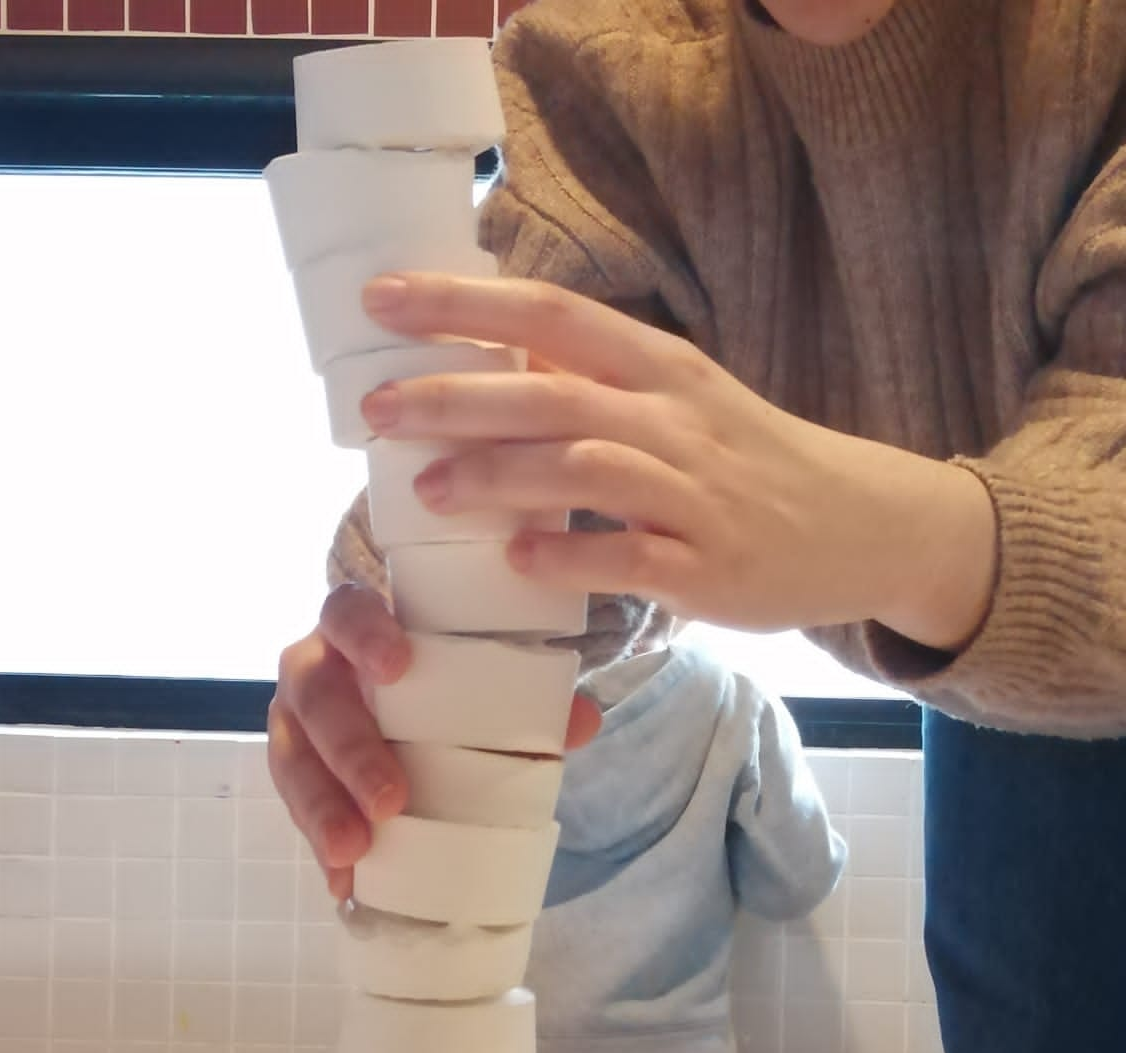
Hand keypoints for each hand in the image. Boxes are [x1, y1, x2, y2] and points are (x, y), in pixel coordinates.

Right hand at [271, 581, 599, 897]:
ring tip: (352, 851)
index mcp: (355, 627)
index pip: (347, 612)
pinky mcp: (295, 773)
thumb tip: (581, 721)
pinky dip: (318, 846)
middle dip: (347, 749)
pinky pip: (295, 809)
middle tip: (389, 800)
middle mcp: (314, 667)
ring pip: (290, 757)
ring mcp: (295, 721)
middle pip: (313, 696)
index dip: (365, 635)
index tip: (397, 668)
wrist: (392, 699)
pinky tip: (343, 882)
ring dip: (320, 807)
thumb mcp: (472, 678)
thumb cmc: (433, 679)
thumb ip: (526, 695)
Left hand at [358, 273, 996, 654]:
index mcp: (659, 368)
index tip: (382, 298)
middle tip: (376, 408)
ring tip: (430, 491)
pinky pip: (629, 559)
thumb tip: (498, 363)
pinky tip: (519, 562)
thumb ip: (594, 385)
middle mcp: (675, 419)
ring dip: (500, 477)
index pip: (549, 315)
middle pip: (550, 391)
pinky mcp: (708, 567)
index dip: (463, 304)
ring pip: (584, 468)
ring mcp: (694, 495)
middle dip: (455, 396)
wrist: (861, 526)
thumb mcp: (678, 402)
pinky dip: (569, 559)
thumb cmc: (749, 465)